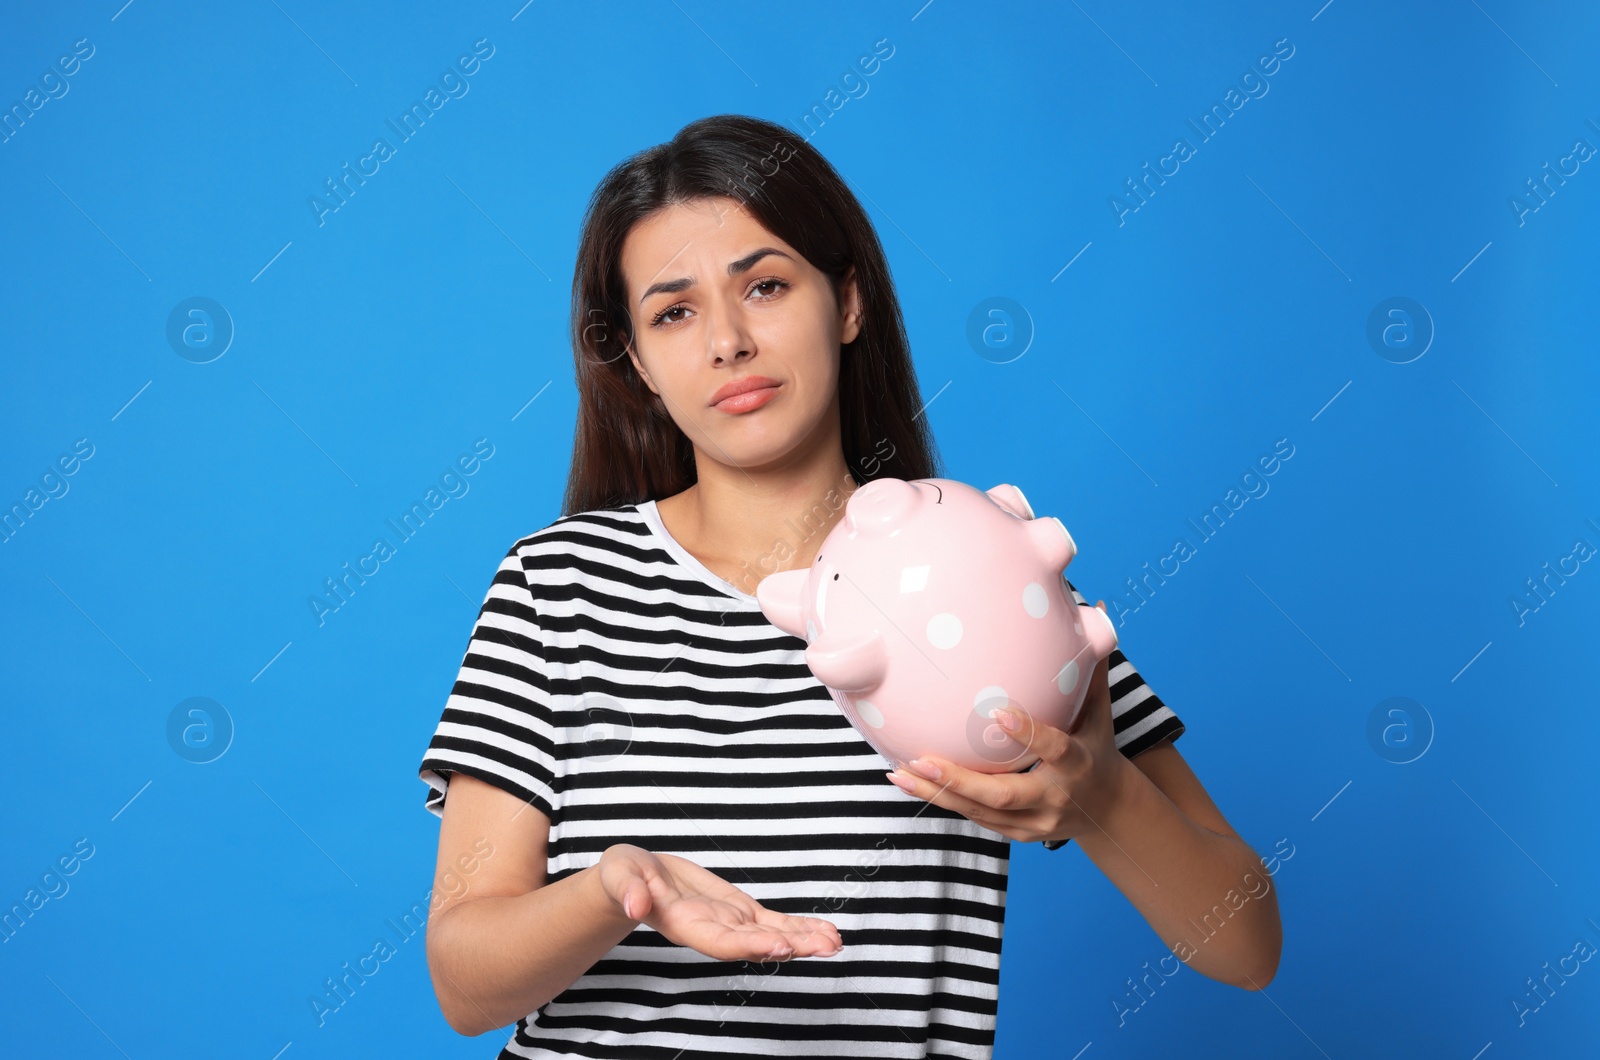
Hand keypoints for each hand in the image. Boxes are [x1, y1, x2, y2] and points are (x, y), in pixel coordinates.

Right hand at [598, 845, 842, 960]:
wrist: (632, 878)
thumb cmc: (623, 878)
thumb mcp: (620, 875)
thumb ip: (629, 890)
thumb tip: (637, 905)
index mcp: (684, 925)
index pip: (720, 941)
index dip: (750, 945)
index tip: (779, 944)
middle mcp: (711, 930)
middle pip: (754, 944)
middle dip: (790, 946)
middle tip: (826, 946)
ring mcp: (728, 922)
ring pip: (770, 935)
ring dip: (803, 940)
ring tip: (835, 942)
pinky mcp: (738, 910)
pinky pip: (772, 921)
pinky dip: (798, 927)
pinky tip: (826, 932)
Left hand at [886, 601, 1133, 844]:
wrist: (1108, 811)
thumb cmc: (1096, 746)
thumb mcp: (1100, 712)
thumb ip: (1092, 667)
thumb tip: (1097, 608)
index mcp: (1078, 764)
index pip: (1055, 748)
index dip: (1029, 733)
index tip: (998, 712)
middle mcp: (1055, 798)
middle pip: (1004, 794)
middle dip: (960, 780)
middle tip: (921, 759)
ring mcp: (1034, 822)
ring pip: (982, 812)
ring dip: (937, 794)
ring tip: (899, 773)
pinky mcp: (1017, 833)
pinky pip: (977, 817)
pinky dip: (943, 800)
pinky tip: (909, 781)